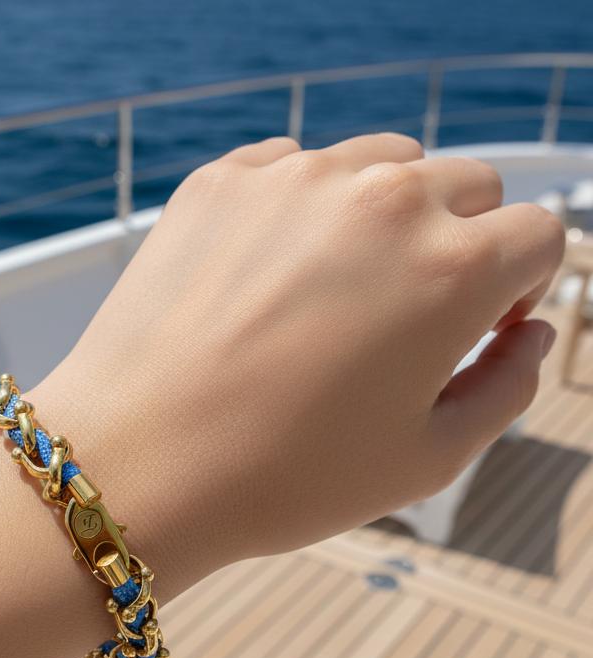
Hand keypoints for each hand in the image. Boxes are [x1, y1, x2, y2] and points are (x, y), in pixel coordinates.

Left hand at [34, 133, 563, 582]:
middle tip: (409, 310)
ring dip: (386, 214)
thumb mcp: (426, 459)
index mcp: (453, 267)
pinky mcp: (221, 181)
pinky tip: (272, 272)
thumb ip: (506, 387)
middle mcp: (382, 200)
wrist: (135, 463)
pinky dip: (303, 207)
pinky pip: (293, 166)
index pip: (538, 234)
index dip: (519, 285)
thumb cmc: (282, 477)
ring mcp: (293, 179)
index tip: (481, 324)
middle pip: (467, 186)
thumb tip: (529, 332)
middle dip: (462, 241)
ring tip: (339, 288)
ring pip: (383, 164)